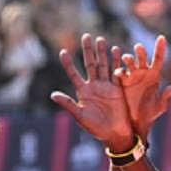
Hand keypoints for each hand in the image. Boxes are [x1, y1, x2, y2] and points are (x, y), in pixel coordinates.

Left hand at [49, 34, 134, 152]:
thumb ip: (68, 104)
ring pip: (103, 65)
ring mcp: (106, 85)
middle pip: (89, 64)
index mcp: (83, 92)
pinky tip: (116, 50)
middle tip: (86, 36)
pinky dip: (116, 61)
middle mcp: (94, 86)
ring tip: (100, 39)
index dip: (68, 63)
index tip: (62, 51)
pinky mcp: (118, 88)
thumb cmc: (96, 128)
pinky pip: (116, 72)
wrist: (115, 134)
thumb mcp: (80, 116)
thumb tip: (52, 94)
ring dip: (102, 52)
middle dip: (88, 51)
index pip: (73, 74)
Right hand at [115, 36, 170, 138]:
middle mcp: (143, 73)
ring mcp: (132, 77)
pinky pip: (120, 74)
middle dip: (141, 53)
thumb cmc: (150, 115)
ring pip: (130, 64)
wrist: (136, 123)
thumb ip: (165, 97)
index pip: (158, 59)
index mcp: (154, 76)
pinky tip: (118, 73)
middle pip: (142, 59)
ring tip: (127, 58)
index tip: (161, 38)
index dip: (160, 48)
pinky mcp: (122, 83)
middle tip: (138, 48)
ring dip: (128, 60)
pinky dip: (119, 72)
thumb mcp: (159, 107)